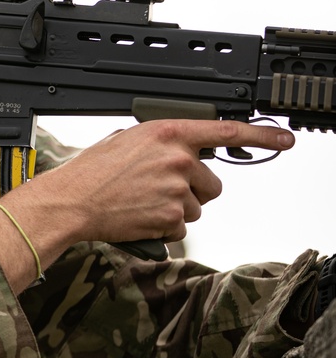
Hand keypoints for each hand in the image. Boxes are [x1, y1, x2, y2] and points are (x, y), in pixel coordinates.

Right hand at [0, 119, 294, 273]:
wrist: (73, 201)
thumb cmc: (92, 171)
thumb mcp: (128, 140)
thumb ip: (162, 141)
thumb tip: (182, 149)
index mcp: (167, 133)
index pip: (224, 131)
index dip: (261, 134)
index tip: (284, 138)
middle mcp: (178, 159)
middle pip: (211, 183)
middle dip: (192, 189)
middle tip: (159, 188)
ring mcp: (177, 189)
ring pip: (197, 206)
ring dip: (176, 209)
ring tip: (143, 202)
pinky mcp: (172, 217)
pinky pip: (183, 226)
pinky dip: (166, 226)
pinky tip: (141, 215)